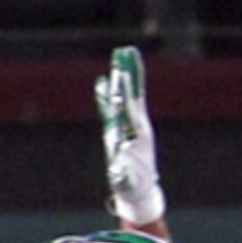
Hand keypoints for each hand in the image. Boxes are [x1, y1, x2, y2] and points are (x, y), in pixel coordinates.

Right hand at [95, 45, 165, 225]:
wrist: (139, 190)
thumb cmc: (132, 185)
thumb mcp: (126, 180)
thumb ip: (121, 174)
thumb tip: (117, 169)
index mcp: (138, 133)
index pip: (131, 106)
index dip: (126, 91)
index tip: (122, 74)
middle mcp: (136, 124)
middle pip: (132, 93)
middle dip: (129, 73)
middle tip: (125, 51)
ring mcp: (129, 126)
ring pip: (126, 97)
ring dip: (122, 78)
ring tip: (119, 58)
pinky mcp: (121, 130)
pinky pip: (114, 108)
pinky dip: (108, 96)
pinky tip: (102, 83)